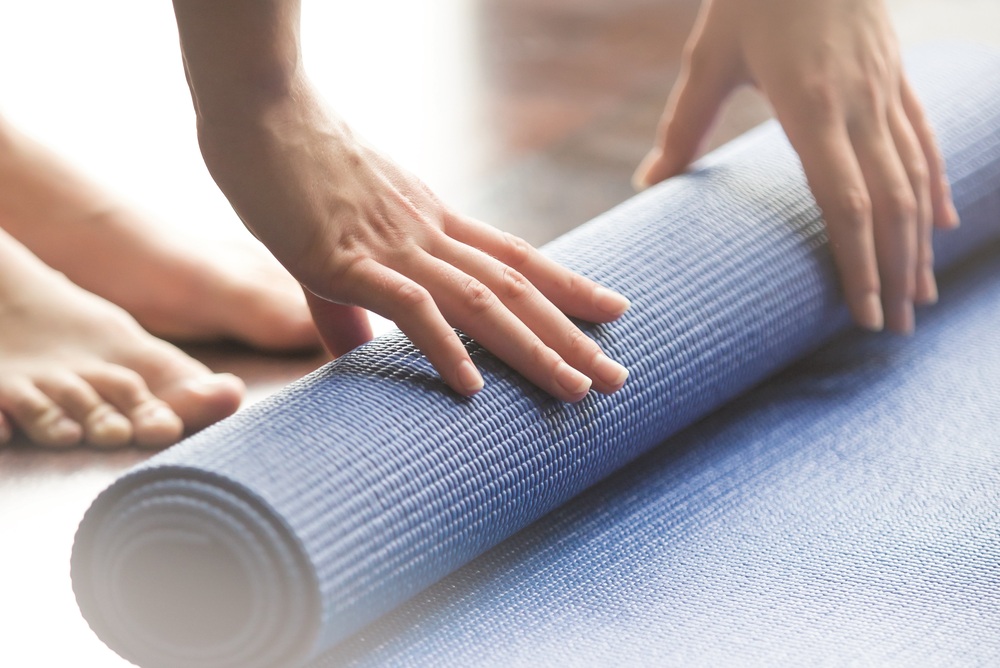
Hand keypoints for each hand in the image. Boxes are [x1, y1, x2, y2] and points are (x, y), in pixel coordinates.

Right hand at [197, 95, 630, 401]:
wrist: (259, 110)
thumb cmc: (292, 169)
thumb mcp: (333, 245)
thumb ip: (349, 307)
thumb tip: (355, 354)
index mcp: (432, 222)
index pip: (517, 258)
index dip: (569, 286)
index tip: (613, 312)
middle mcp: (429, 232)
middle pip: (518, 287)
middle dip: (573, 335)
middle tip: (618, 378)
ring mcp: (393, 244)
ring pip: (483, 300)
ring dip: (534, 348)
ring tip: (578, 389)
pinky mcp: (346, 258)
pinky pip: (410, 305)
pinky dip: (444, 346)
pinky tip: (473, 387)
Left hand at [634, 0, 958, 333]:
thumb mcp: (709, 57)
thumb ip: (683, 126)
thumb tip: (648, 183)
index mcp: (810, 107)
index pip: (847, 203)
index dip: (860, 264)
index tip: (862, 315)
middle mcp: (860, 106)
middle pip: (890, 205)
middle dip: (894, 272)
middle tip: (893, 330)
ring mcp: (887, 90)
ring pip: (917, 180)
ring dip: (921, 244)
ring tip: (919, 297)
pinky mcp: (898, 77)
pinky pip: (925, 143)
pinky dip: (938, 189)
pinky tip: (943, 226)